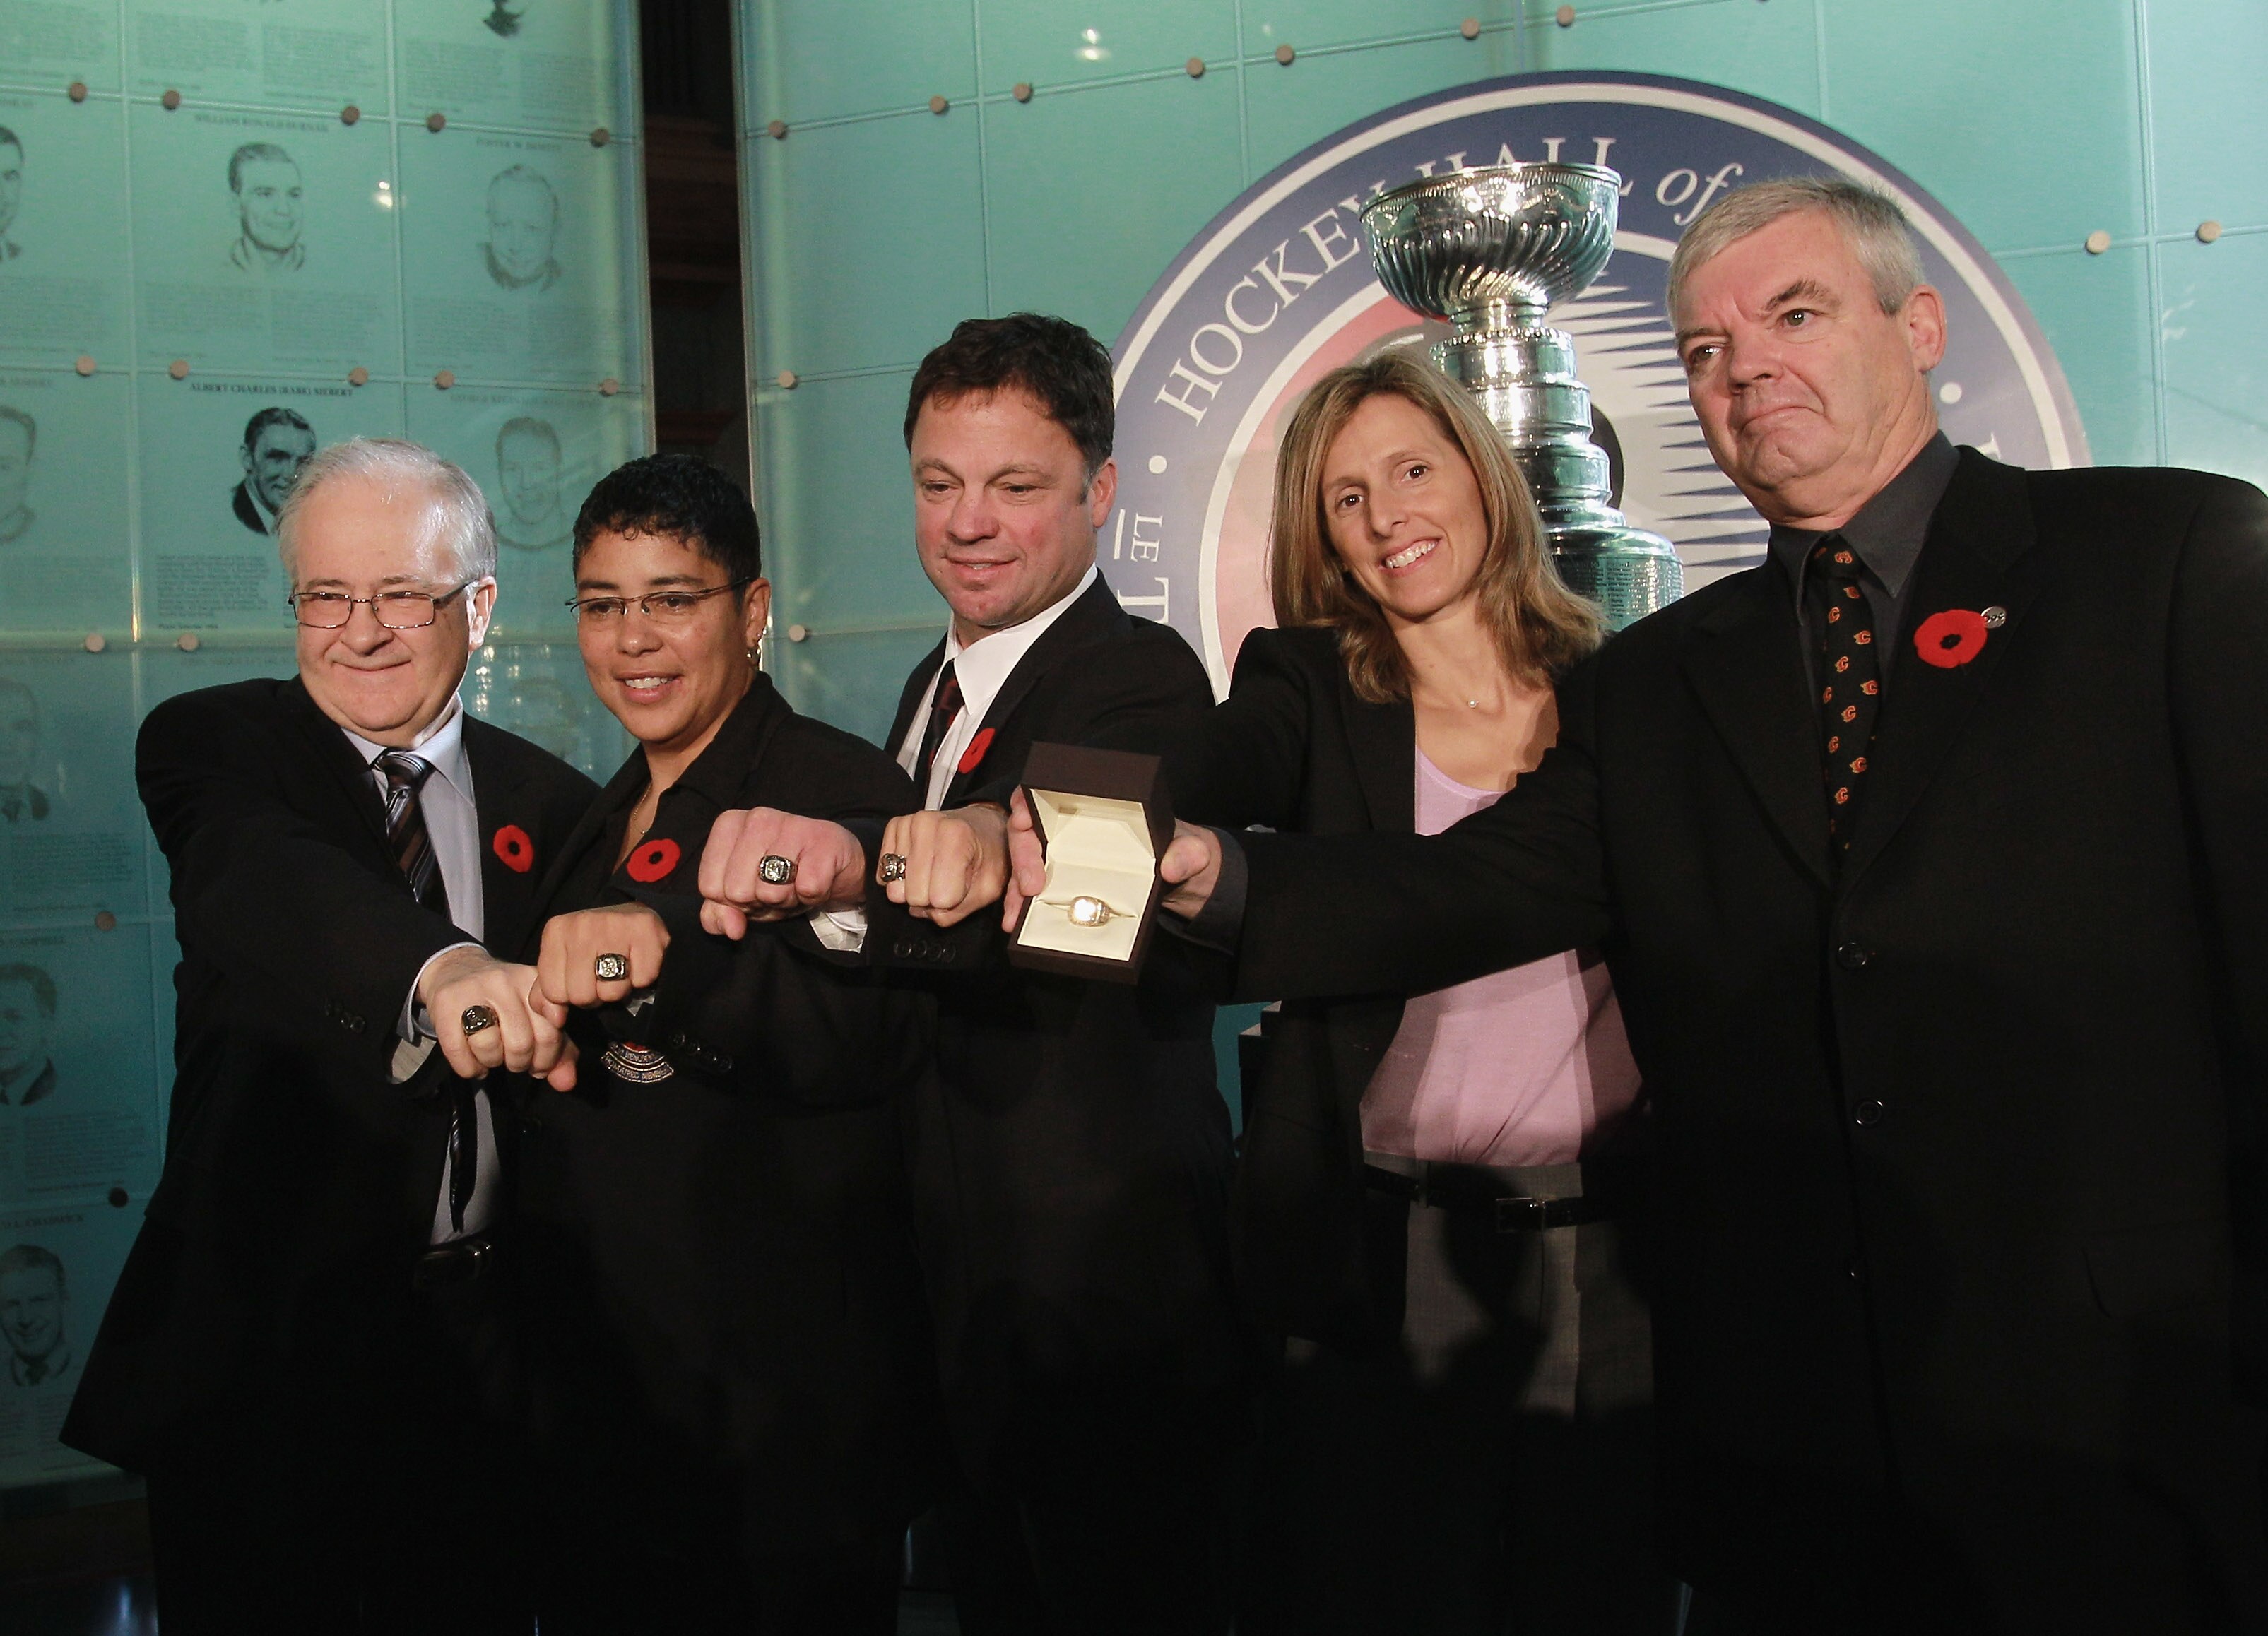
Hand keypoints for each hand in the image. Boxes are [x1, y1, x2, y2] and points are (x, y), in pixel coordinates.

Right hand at [418, 945, 577, 1090]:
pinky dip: (468, 1067)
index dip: (547, 1057)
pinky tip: (473, 1062)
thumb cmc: (503, 1001)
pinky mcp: (446, 1002)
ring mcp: (474, 989)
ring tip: (492, 1056)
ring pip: (489, 1046)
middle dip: (519, 1064)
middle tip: (513, 1061)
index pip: (551, 1031)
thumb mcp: (536, 1017)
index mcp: (535, 982)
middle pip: (520, 1043)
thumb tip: (566, 1082)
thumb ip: (558, 1050)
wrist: (456, 970)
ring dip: (491, 1063)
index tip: (539, 1061)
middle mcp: (506, 981)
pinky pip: (458, 1050)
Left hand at [534, 903, 668, 1013]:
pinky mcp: (646, 929)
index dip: (571, 995)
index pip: (554, 993)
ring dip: (621, 988)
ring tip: (623, 969)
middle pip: (582, 996)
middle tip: (605, 976)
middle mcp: (582, 924)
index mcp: (556, 931)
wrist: (636, 915)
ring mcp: (614, 924)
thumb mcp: (562, 965)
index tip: (583, 978)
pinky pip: (642, 980)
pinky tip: (640, 961)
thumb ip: (547, 994)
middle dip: (596, 995)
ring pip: (612, 992)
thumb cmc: (596, 945)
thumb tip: (555, 1018)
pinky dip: (644, 979)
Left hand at [697, 808, 867, 938]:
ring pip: (771, 892)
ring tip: (796, 883)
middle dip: (759, 902)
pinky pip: (807, 889)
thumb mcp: (743, 896)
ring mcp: (791, 825)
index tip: (752, 888)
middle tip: (777, 887)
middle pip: (738, 892)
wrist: (836, 864)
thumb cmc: (782, 877)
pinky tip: (817, 880)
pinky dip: (813, 897)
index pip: (710, 886)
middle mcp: (757, 818)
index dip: (732, 902)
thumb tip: (731, 928)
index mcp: (728, 825)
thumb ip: (720, 913)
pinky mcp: (823, 841)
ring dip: (787, 900)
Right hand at [878, 804, 1016, 928]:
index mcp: (956, 836)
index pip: (940, 898)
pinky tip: (918, 866)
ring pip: (895, 888)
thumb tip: (923, 912)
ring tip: (934, 870)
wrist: (982, 826)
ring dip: (914, 887)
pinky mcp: (894, 827)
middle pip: (914, 895)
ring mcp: (907, 823)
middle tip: (945, 880)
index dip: (952, 900)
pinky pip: (883, 875)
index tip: (962, 884)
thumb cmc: (987, 856)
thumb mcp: (989, 887)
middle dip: (930, 897)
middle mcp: (927, 824)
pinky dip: (899, 878)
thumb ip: (961, 909)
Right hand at [1006, 794, 1219, 926]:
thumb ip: (1188, 853)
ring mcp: (1063, 859)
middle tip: (1030, 886)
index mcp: (1095, 808)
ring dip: (1015, 891)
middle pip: (1029, 832)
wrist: (1181, 882)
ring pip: (1025, 866)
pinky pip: (1034, 892)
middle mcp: (1070, 830)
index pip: (1048, 793)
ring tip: (1014, 918)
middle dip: (1022, 856)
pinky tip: (1018, 923)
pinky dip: (1024, 907)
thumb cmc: (1181, 850)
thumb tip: (1172, 867)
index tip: (1024, 818)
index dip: (1027, 800)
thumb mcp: (1191, 848)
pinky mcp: (1063, 886)